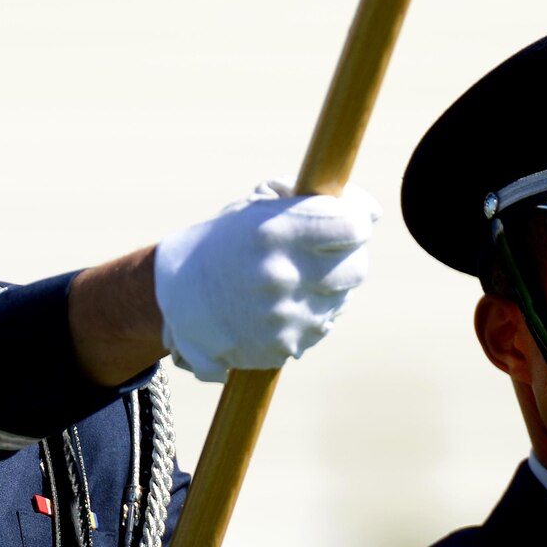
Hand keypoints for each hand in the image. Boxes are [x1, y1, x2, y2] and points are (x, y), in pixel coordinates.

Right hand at [153, 179, 378, 381]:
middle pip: (356, 267)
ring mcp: (283, 317)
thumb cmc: (223, 241)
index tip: (345, 218)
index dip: (354, 219)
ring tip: (292, 277)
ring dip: (327, 286)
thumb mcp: (256, 207)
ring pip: (341, 299)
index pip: (352, 226)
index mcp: (274, 232)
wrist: (174, 294)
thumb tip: (372, 212)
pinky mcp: (283, 347)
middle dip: (347, 255)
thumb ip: (312, 200)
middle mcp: (281, 275)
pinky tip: (281, 302)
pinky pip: (322, 325)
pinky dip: (310, 313)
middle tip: (322, 249)